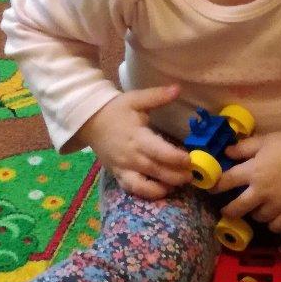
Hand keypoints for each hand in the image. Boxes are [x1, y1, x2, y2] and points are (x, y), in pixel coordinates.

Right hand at [79, 84, 192, 198]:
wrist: (88, 121)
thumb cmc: (114, 110)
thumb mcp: (135, 99)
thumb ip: (157, 96)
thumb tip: (178, 89)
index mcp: (137, 137)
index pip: (159, 151)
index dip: (176, 158)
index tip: (190, 159)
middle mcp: (131, 156)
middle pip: (156, 170)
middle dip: (176, 175)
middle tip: (192, 175)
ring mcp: (123, 168)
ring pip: (145, 185)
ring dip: (164, 187)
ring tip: (179, 185)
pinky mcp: (118, 175)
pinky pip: (133, 189)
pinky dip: (147, 193)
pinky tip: (162, 191)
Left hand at [215, 126, 280, 232]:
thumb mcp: (264, 140)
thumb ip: (243, 148)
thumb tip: (226, 153)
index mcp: (253, 171)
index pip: (227, 181)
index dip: (216, 186)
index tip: (211, 189)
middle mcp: (262, 190)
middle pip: (237, 208)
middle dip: (228, 210)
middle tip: (226, 210)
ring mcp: (277, 204)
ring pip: (257, 217)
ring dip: (253, 213)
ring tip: (255, 208)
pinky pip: (276, 226)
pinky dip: (271, 224)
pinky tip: (271, 217)